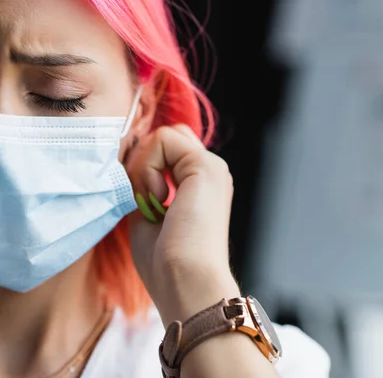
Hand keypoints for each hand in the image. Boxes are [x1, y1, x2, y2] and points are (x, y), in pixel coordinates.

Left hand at [124, 124, 239, 322]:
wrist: (187, 282)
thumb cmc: (167, 264)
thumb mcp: (149, 216)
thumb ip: (146, 188)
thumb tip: (133, 166)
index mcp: (201, 186)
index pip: (169, 149)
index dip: (145, 165)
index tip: (145, 202)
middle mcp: (211, 173)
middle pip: (166, 138)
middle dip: (144, 162)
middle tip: (148, 201)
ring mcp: (212, 167)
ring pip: (162, 136)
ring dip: (144, 168)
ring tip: (156, 204)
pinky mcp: (206, 165)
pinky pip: (162, 140)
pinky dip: (147, 168)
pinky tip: (159, 199)